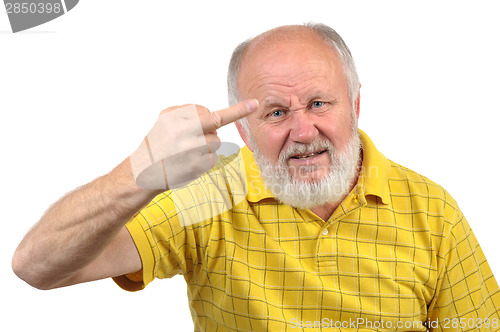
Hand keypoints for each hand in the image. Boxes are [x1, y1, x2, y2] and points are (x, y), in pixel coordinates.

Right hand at [130, 99, 258, 189]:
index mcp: (174, 118)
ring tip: (188, 152)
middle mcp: (182, 132)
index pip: (204, 110)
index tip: (252, 104)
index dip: (220, 111)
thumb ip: (187, 113)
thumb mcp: (165, 120)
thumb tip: (212, 116)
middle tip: (253, 105)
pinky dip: (206, 160)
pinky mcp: (196, 166)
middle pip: (215, 122)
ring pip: (216, 142)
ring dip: (208, 146)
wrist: (142, 172)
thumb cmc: (157, 144)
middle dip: (238, 112)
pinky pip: (213, 158)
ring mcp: (190, 149)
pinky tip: (189, 163)